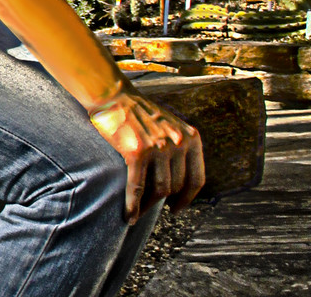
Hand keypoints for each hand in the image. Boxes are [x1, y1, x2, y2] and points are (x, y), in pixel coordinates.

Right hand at [86, 87, 205, 224]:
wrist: (113, 95)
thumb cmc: (138, 113)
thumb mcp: (170, 126)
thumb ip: (179, 148)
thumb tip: (179, 183)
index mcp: (191, 137)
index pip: (197, 179)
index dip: (188, 198)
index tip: (177, 207)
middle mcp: (178, 143)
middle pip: (176, 186)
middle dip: (164, 202)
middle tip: (152, 209)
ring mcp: (158, 148)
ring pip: (159, 190)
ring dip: (148, 207)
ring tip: (138, 213)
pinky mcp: (136, 152)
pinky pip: (137, 187)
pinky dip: (133, 206)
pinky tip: (129, 216)